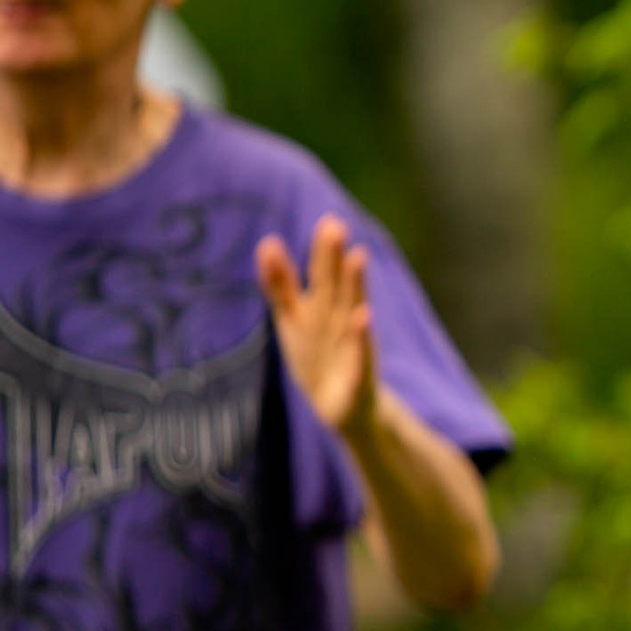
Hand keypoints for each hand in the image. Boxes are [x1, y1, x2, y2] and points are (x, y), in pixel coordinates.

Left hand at [257, 216, 377, 438]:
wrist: (343, 409)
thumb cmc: (318, 358)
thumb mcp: (293, 319)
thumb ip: (280, 283)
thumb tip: (266, 241)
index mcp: (320, 308)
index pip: (318, 276)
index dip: (319, 253)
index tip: (328, 222)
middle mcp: (338, 320)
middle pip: (333, 285)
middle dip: (333, 258)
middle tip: (334, 226)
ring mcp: (350, 344)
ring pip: (351, 309)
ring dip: (355, 285)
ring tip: (357, 258)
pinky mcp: (359, 372)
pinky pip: (359, 352)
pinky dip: (360, 335)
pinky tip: (363, 317)